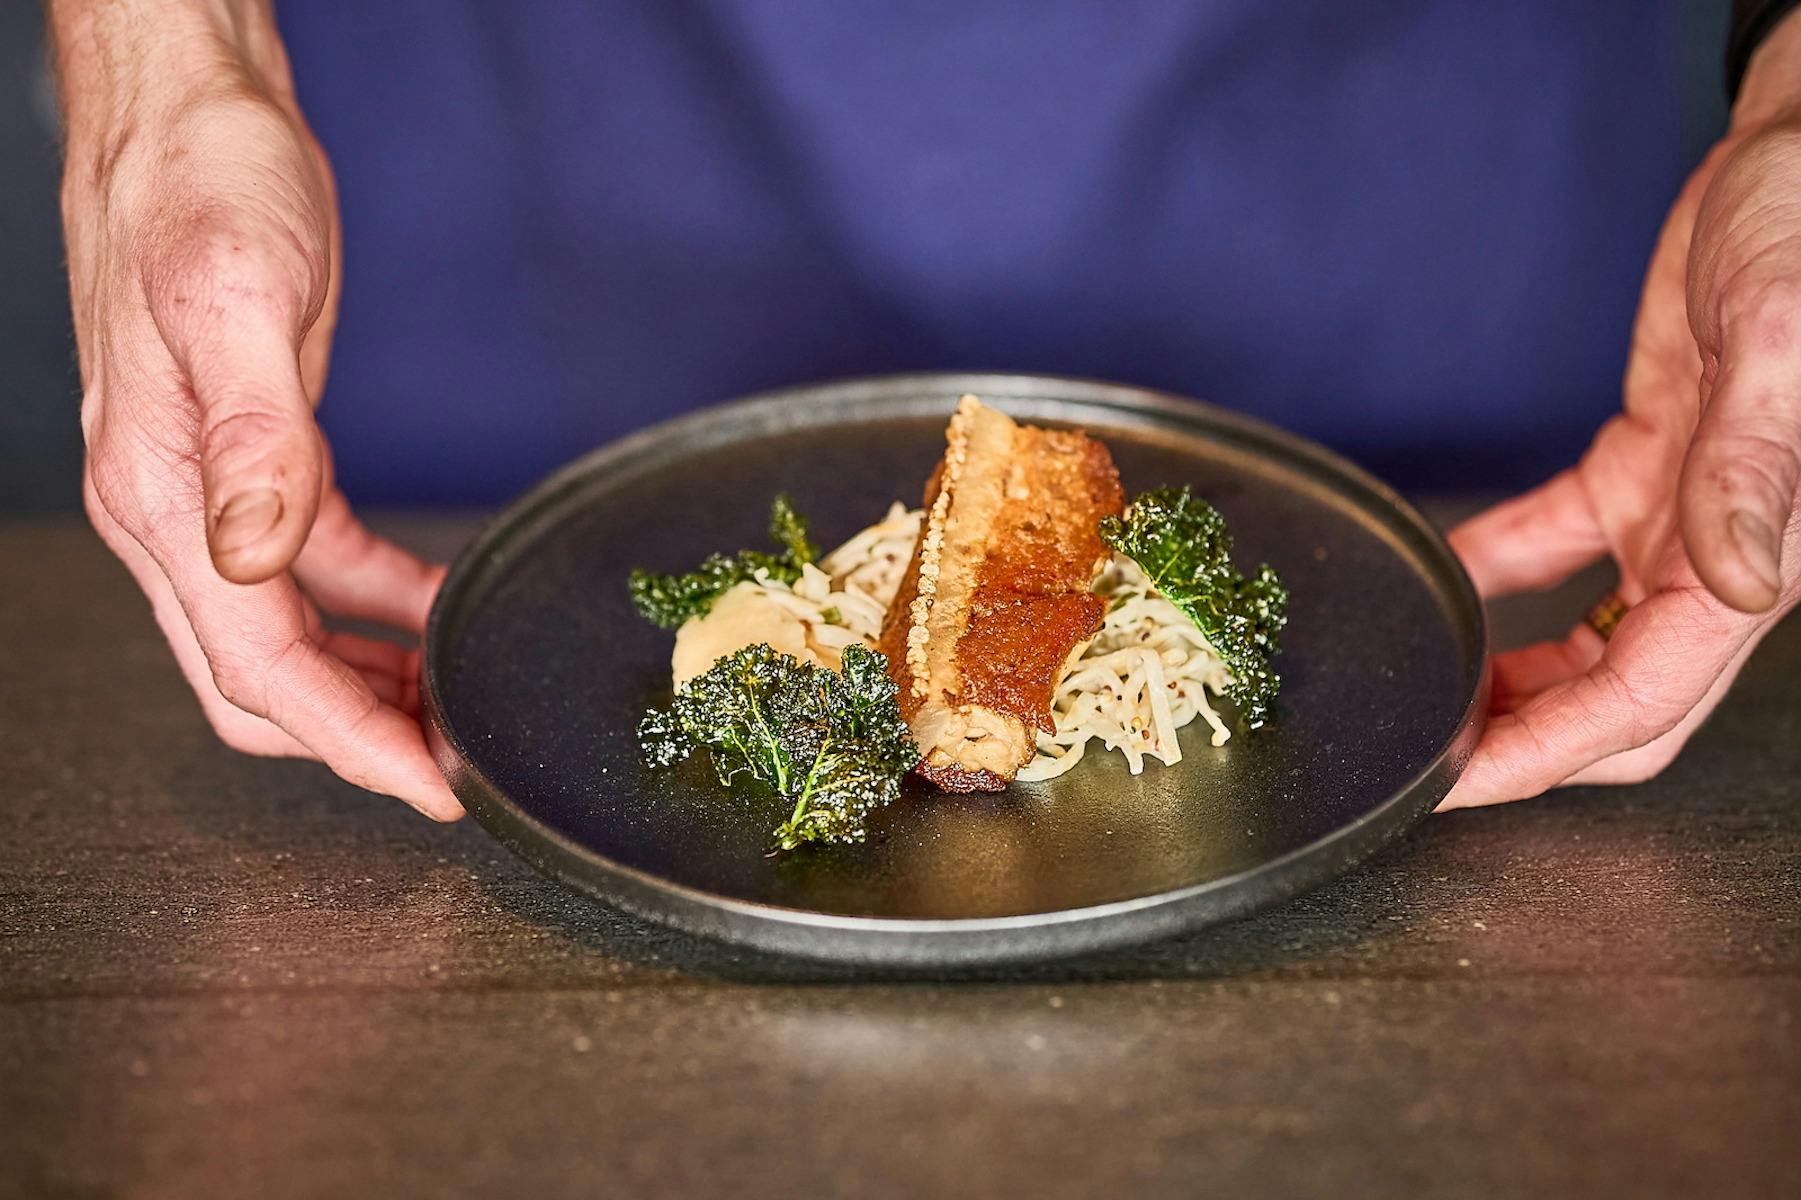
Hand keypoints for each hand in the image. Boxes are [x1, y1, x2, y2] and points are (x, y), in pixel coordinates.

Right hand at [52, 1, 460, 818]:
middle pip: (265, 679)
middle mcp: (175, 513)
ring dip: (371, 681)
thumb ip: (252, 437)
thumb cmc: (198, 184)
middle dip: (360, 736)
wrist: (190, 113)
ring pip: (289, 637)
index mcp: (160, 497)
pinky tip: (437, 608)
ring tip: (457, 704)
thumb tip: (256, 553)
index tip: (433, 788)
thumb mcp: (234, 299)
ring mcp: (211, 493)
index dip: (351, 740)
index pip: (260, 666)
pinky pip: (318, 565)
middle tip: (458, 765)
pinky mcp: (258, 460)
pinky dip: (379, 602)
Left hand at [1442, 17, 1800, 808]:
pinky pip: (1557, 543)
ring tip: (1427, 686)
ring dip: (1513, 675)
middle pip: (1617, 699)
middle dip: (1527, 742)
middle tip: (1428, 756)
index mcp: (1752, 561)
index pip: (1644, 701)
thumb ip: (1753, 474)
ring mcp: (1677, 516)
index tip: (1457, 786)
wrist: (1794, 163)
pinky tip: (1443, 576)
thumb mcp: (1780, 354)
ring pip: (1589, 641)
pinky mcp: (1642, 466)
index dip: (1547, 755)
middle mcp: (1716, 557)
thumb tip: (1739, 584)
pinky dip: (1499, 566)